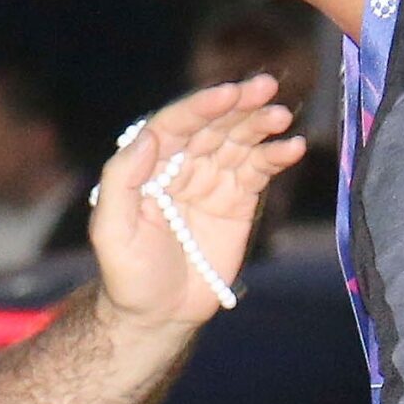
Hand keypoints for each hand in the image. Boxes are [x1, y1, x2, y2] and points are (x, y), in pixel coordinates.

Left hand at [91, 77, 304, 328]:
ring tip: (281, 116)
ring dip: (261, 124)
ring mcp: (212, 180)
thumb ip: (121, 181)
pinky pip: (259, 171)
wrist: (159, 315)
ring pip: (240, 141)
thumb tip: (148, 136)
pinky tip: (293, 147)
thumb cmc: (128, 274)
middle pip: (213, 124)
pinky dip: (276, 156)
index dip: (202, 106)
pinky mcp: (238, 202)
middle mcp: (182, 164)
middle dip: (239, 104)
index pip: (176, 124)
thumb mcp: (110, 231)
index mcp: (149, 164)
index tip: (228, 94)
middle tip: (266, 88)